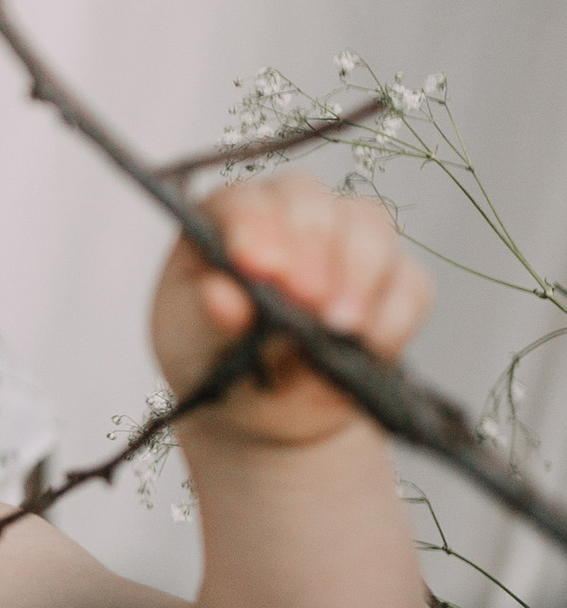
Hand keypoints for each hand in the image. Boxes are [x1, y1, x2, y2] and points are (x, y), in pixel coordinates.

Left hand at [153, 172, 431, 445]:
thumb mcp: (197, 345)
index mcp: (229, 217)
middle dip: (313, 247)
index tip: (258, 267)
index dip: (254, 227)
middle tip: (306, 299)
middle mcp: (291, 214)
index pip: (244, 201)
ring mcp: (348, 239)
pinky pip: (410, 285)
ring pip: (370, 228)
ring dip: (358, 277)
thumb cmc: (217, 357)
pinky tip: (368, 347)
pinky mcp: (395, 281)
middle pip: (311, 201)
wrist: (263, 407)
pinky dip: (391, 317)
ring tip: (339, 329)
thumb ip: (207, 318)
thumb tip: (219, 296)